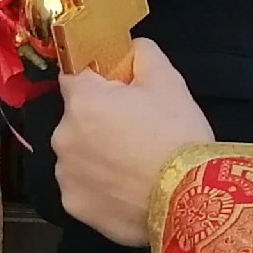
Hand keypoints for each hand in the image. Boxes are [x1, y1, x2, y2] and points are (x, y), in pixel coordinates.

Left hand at [51, 40, 213, 248]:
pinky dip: (99, 188)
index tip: (119, 92)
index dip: (98, 81)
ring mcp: (65, 174)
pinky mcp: (73, 205)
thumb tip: (129, 47)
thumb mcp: (169, 82)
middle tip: (136, 133)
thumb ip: (142, 53)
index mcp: (82, 100)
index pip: (75, 76)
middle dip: (99, 121)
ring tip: (134, 167)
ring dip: (97, 156)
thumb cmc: (178, 137)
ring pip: (78, 154)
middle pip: (76, 118)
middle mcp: (62, 135)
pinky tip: (127, 191)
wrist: (190, 202)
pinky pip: (82, 187)